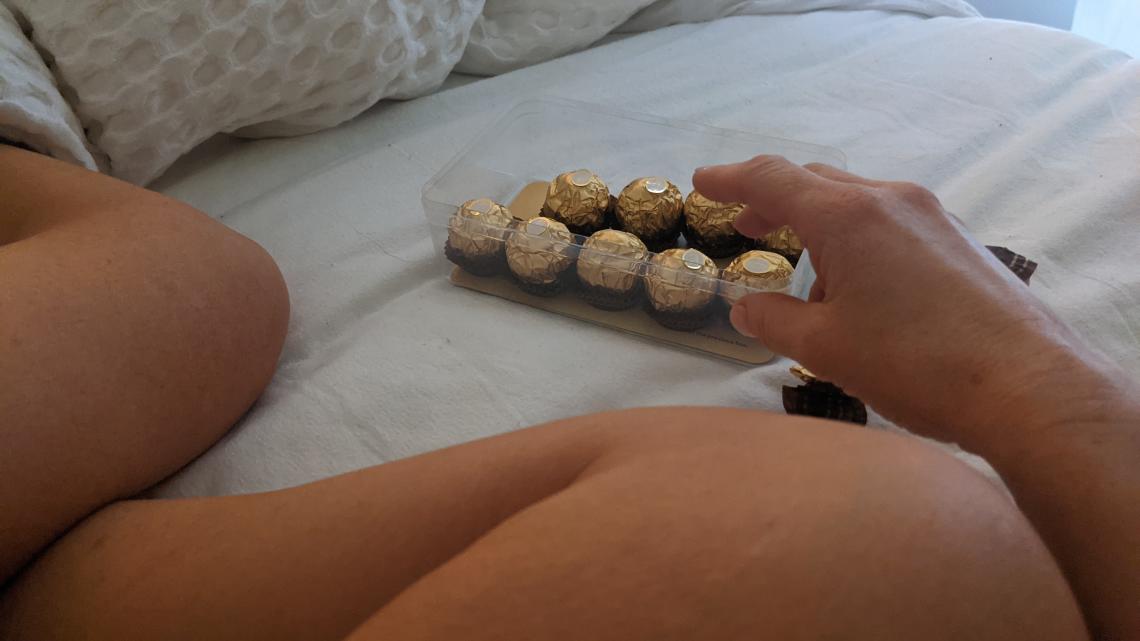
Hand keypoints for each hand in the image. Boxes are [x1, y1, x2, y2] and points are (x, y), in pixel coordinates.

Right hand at [693, 156, 1123, 444]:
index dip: (731, 179)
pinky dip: (857, 240)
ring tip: (806, 280)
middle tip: (746, 227)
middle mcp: (890, 200)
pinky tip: (860, 291)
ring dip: (819, 226)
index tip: (702, 183)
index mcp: (847, 215)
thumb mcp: (825, 349)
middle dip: (774, 200)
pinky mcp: (958, 241)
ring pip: (857, 202)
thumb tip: (745, 309)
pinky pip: (891, 223)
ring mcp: (931, 217)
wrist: (1027, 385)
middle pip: (816, 181)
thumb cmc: (913, 364)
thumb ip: (774, 322)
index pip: (773, 179)